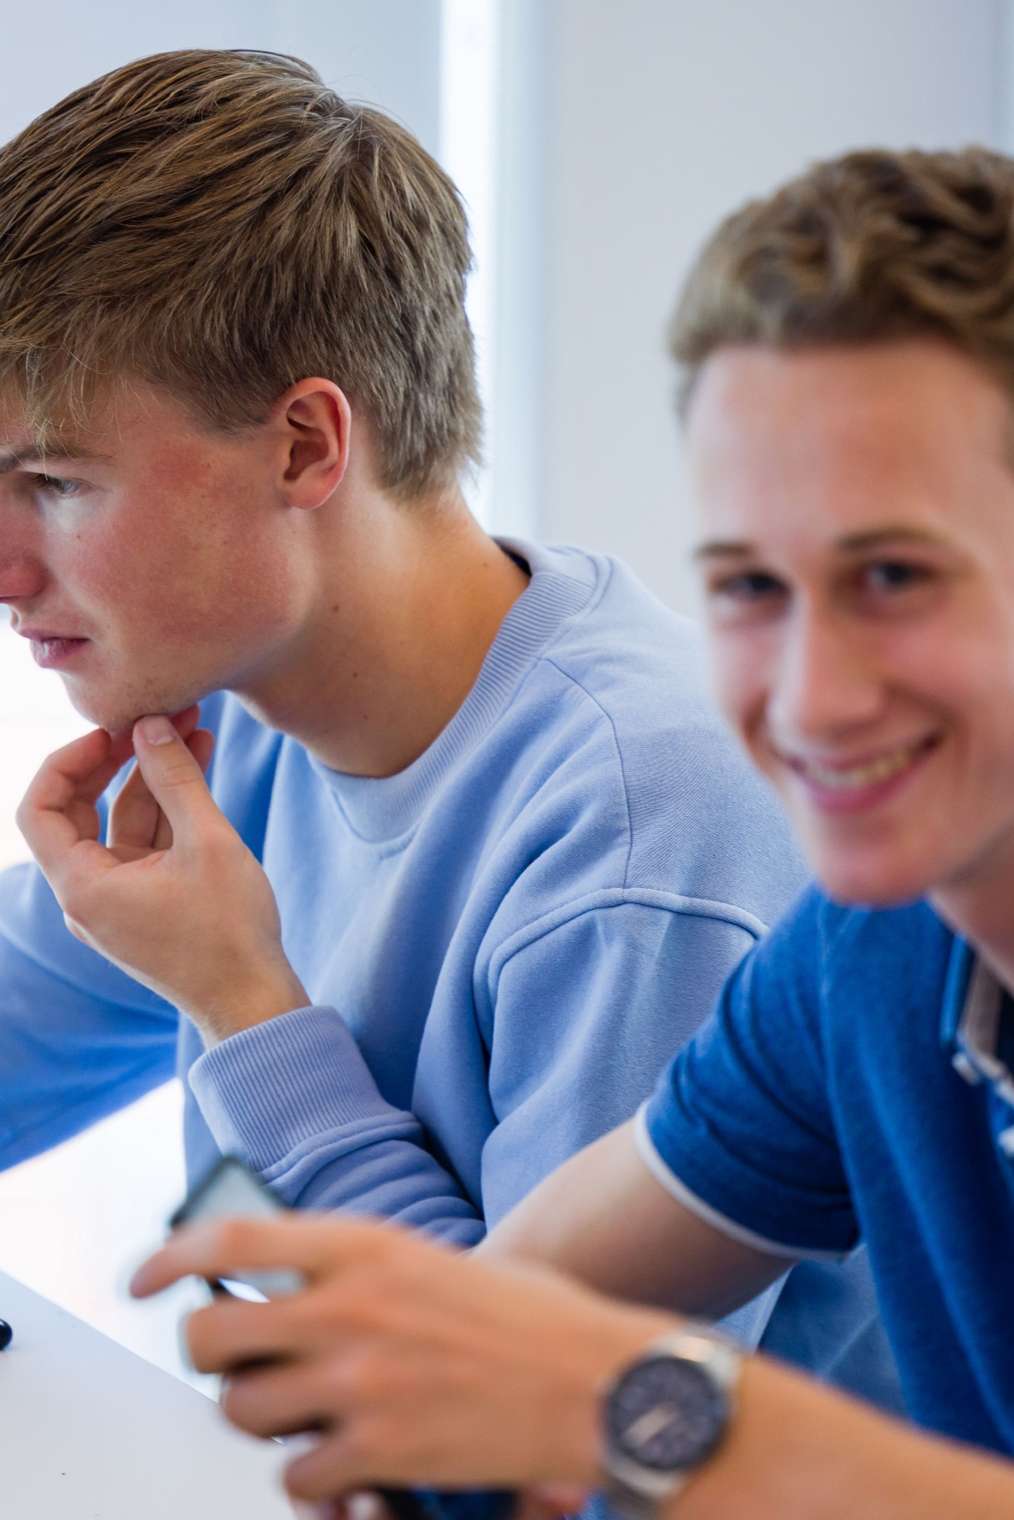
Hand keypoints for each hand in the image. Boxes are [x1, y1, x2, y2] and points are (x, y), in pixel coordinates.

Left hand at [17, 708, 308, 1041]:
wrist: (255, 1001)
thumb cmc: (229, 931)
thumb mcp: (207, 842)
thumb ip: (175, 779)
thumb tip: (150, 726)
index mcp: (82, 887)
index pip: (41, 807)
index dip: (70, 759)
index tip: (115, 731)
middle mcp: (88, 895)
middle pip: (79, 811)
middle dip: (118, 760)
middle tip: (155, 720)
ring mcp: (117, 902)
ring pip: (121, 824)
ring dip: (153, 779)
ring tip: (194, 730)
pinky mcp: (146, 905)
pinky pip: (145, 847)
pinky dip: (167, 810)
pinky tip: (198, 769)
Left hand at [130, 1214, 672, 1507]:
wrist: (596, 1382)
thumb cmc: (528, 1318)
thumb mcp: (434, 1261)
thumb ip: (359, 1269)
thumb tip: (289, 1290)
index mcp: (364, 1246)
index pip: (232, 1238)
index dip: (170, 1256)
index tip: (142, 1279)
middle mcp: (350, 1306)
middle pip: (212, 1334)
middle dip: (207, 1355)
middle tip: (232, 1363)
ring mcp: (360, 1380)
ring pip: (241, 1411)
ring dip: (259, 1419)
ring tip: (297, 1414)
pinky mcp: (379, 1449)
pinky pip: (296, 1476)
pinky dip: (310, 1480)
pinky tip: (342, 1467)